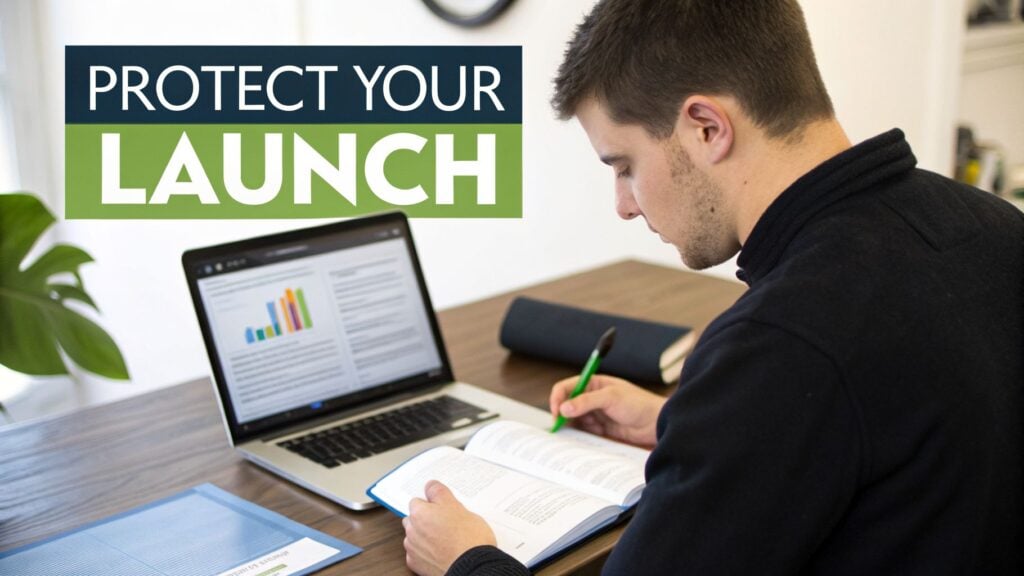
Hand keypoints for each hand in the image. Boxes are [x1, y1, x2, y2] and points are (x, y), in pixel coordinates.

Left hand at [403, 480, 496, 575]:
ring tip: (445, 539)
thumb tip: (431, 486)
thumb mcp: (458, 507)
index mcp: (420, 513)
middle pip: (413, 519)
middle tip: (445, 522)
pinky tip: (441, 551)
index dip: (430, 504)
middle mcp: (411, 530)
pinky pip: (417, 554)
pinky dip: (426, 552)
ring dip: (424, 536)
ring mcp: (413, 549)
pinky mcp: (416, 565)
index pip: (417, 501)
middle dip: (425, 519)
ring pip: (414, 537)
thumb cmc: (467, 538)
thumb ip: (440, 494)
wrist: (472, 567)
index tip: (441, 507)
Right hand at [549, 374, 664, 447]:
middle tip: (559, 427)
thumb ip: (587, 401)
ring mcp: (596, 415)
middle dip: (561, 415)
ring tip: (573, 434)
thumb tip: (564, 408)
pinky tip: (581, 440)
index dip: (558, 397)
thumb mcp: (612, 398)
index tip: (557, 411)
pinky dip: (579, 437)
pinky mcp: (600, 430)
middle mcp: (592, 398)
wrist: (658, 424)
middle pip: (567, 405)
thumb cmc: (639, 404)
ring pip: (574, 420)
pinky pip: (584, 433)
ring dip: (571, 427)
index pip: (568, 387)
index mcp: (594, 384)